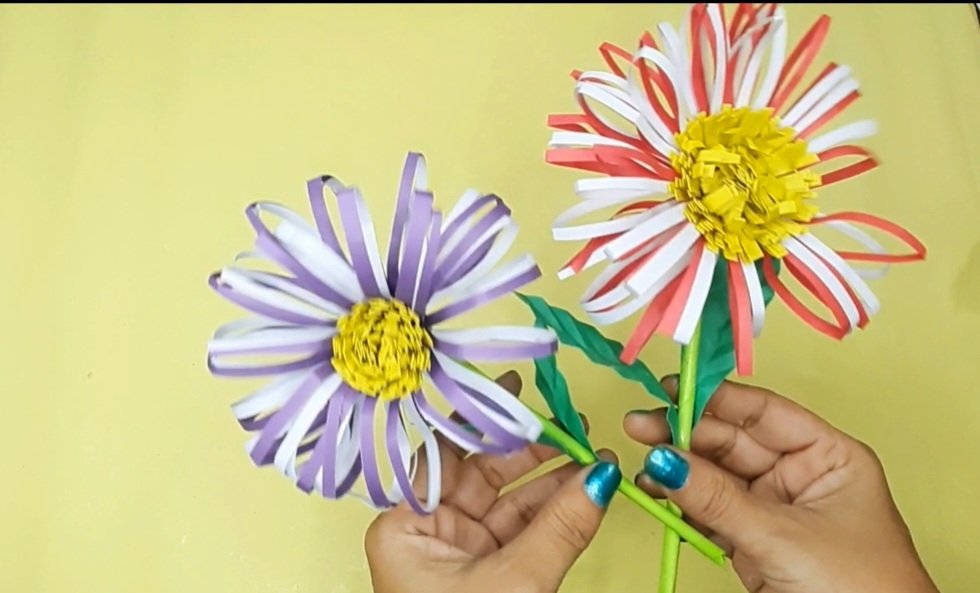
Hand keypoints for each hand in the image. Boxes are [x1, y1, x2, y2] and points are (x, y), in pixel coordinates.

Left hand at [365, 371, 621, 592]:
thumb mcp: (516, 583)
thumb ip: (561, 527)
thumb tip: (601, 476)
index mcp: (403, 525)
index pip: (443, 454)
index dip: (480, 419)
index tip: (511, 389)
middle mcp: (425, 530)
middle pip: (478, 471)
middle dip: (528, 449)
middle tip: (568, 424)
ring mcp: (457, 550)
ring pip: (506, 499)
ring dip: (549, 479)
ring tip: (590, 455)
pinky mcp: (485, 570)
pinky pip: (521, 528)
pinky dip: (552, 511)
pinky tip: (582, 487)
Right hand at [626, 378, 939, 592]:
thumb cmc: (865, 591)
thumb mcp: (785, 537)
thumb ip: (719, 499)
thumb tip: (667, 461)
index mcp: (828, 457)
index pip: (763, 413)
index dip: (716, 398)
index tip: (673, 389)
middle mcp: (800, 478)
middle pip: (731, 442)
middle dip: (685, 435)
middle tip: (643, 426)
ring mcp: (773, 511)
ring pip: (715, 478)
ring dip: (678, 470)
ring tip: (644, 463)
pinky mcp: (753, 542)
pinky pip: (709, 512)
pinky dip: (681, 504)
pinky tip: (656, 492)